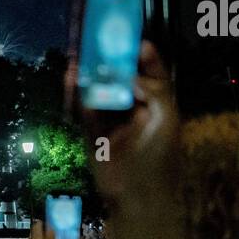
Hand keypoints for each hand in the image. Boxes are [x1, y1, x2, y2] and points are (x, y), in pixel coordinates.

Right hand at [85, 41, 182, 216]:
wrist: (137, 197)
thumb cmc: (159, 159)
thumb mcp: (167, 120)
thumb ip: (156, 92)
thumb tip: (130, 76)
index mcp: (159, 109)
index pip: (154, 77)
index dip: (146, 59)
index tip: (136, 41)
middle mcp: (136, 113)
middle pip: (124, 81)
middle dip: (113, 63)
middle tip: (101, 43)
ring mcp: (114, 124)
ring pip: (101, 93)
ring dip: (92, 75)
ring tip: (81, 56)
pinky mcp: (94, 135)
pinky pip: (84, 110)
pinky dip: (77, 94)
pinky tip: (71, 78)